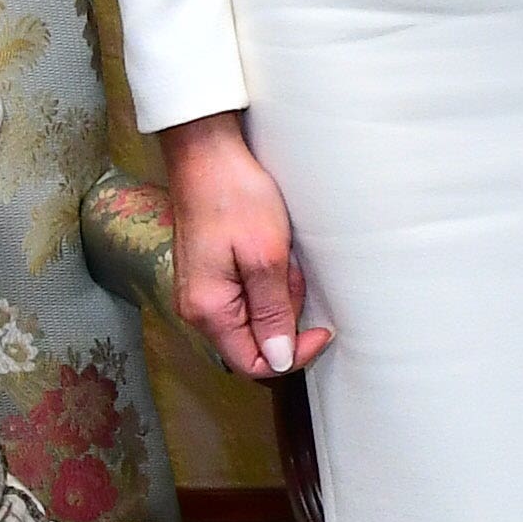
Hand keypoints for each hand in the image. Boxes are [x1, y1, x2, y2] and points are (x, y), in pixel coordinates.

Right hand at [158, 115, 329, 379]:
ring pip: (255, 316)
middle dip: (287, 315)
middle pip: (254, 341)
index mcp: (208, 312)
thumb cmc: (237, 199)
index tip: (323, 328)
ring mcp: (203, 292)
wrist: (208, 157)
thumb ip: (272, 311)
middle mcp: (198, 310)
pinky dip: (270, 279)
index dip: (293, 354)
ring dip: (280, 294)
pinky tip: (276, 250)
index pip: (252, 364)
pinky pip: (248, 294)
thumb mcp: (267, 256)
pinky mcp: (211, 274)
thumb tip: (279, 360)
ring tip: (285, 255)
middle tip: (296, 272)